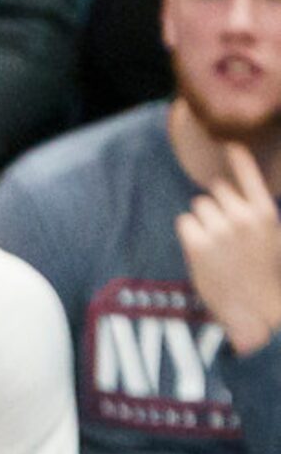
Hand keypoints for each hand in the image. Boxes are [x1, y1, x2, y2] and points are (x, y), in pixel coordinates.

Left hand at [175, 142, 280, 356]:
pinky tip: (201, 251)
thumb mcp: (269, 237)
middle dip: (216, 207)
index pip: (249, 176)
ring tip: (216, 246)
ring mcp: (220, 229)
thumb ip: (252, 214)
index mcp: (264, 213)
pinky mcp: (198, 243)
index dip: (238, 158)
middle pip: (216, 191)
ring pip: (198, 205)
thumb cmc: (260, 275)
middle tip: (225, 236)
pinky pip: (184, 221)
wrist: (254, 309)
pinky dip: (188, 233)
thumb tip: (225, 194)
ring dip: (202, 220)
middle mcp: (243, 216)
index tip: (229, 144)